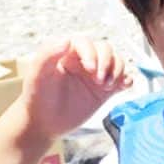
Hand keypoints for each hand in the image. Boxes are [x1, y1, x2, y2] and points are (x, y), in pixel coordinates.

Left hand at [18, 38, 132, 141]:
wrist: (43, 123)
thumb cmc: (37, 97)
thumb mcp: (37, 74)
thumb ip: (47, 54)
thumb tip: (66, 40)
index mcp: (67, 52)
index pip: (85, 42)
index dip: (91, 52)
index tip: (89, 68)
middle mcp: (83, 60)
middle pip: (105, 49)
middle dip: (107, 62)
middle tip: (99, 80)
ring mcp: (95, 75)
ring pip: (116, 61)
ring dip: (118, 70)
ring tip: (108, 86)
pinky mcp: (104, 91)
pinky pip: (122, 79)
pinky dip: (127, 80)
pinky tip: (123, 86)